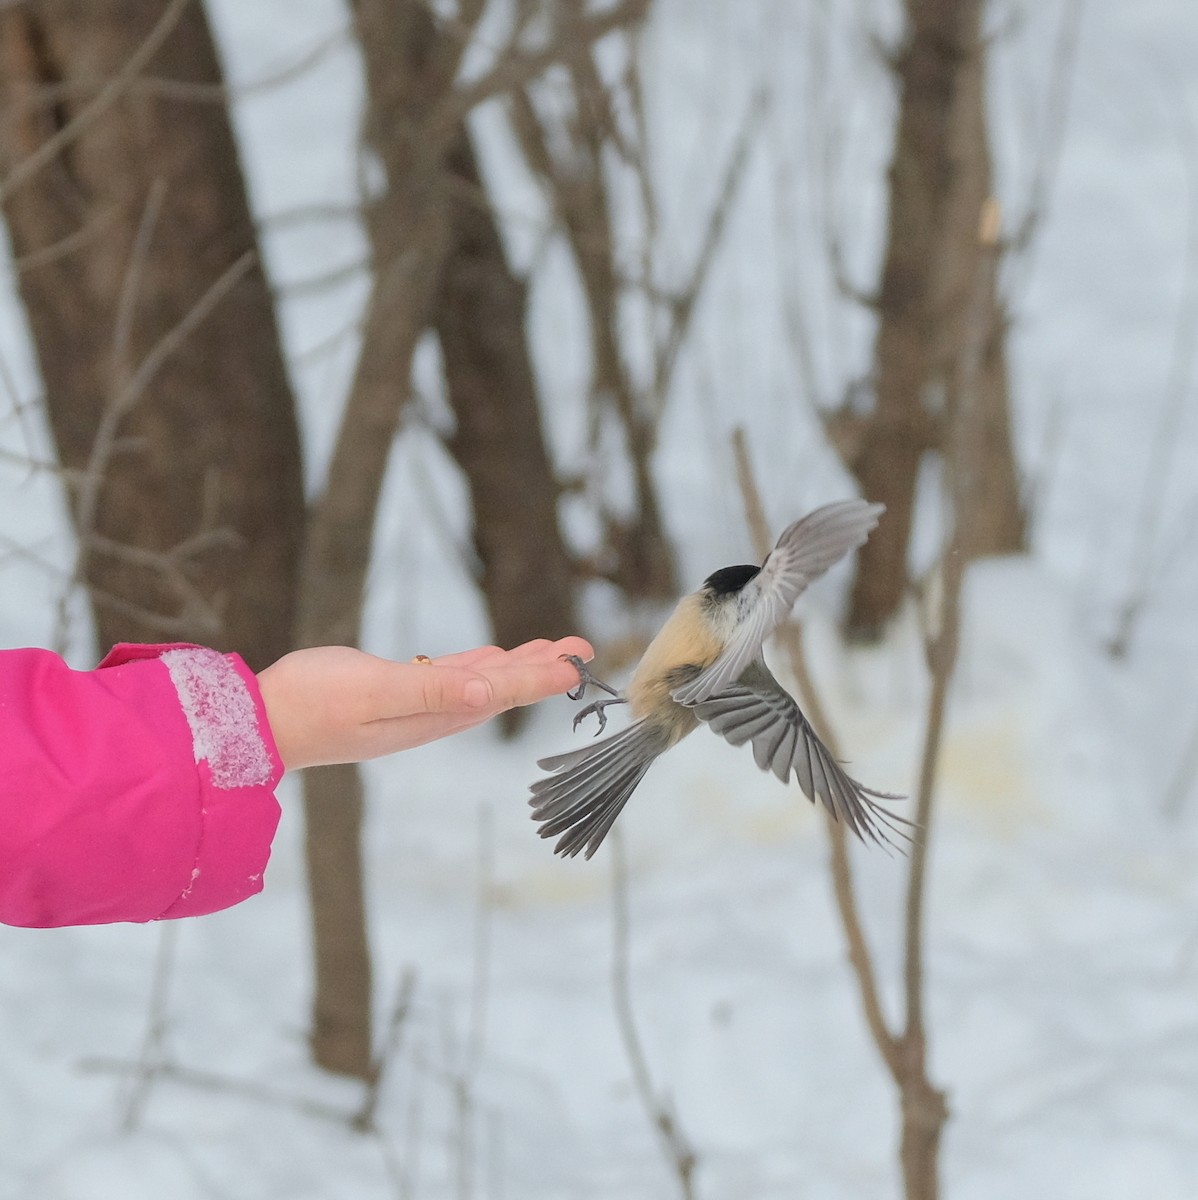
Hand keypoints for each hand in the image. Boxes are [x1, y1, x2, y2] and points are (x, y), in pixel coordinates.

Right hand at [257, 638, 593, 770]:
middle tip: (580, 648)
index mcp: (435, 715)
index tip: (577, 663)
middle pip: (500, 688)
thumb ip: (430, 692)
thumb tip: (486, 694)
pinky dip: (479, 666)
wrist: (263, 721)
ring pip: (480, 682)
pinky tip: (493, 658)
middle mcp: (433, 715)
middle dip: (541, 668)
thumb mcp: (373, 692)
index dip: (541, 677)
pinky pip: (451, 678)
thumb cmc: (313, 702)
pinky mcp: (396, 694)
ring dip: (518, 665)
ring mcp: (415, 706)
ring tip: (551, 651)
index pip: (501, 693)